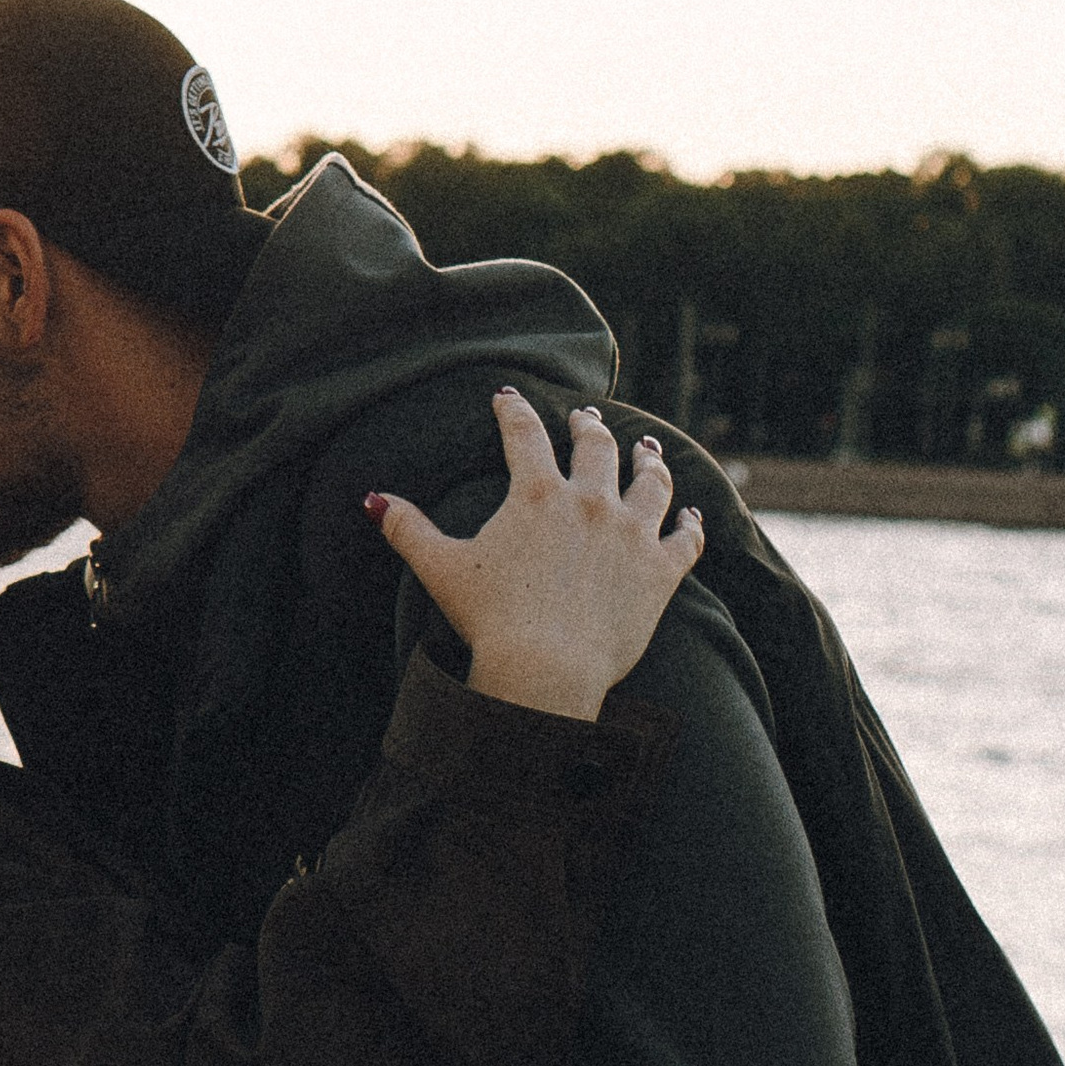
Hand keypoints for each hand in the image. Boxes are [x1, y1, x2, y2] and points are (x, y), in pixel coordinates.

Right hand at [368, 388, 702, 721]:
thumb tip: (373, 500)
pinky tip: (691, 515)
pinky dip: (690, 524)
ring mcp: (632, 534)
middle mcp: (590, 502)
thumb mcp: (442, 569)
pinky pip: (686, 538)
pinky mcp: (661, 571)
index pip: (523, 434)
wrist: (547, 668)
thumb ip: (408, 529)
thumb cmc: (491, 620)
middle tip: (585, 419)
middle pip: (596, 447)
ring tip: (648, 451)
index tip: (507, 397)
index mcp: (537, 495)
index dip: (513, 410)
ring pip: (650, 482)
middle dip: (587, 427)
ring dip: (649, 462)